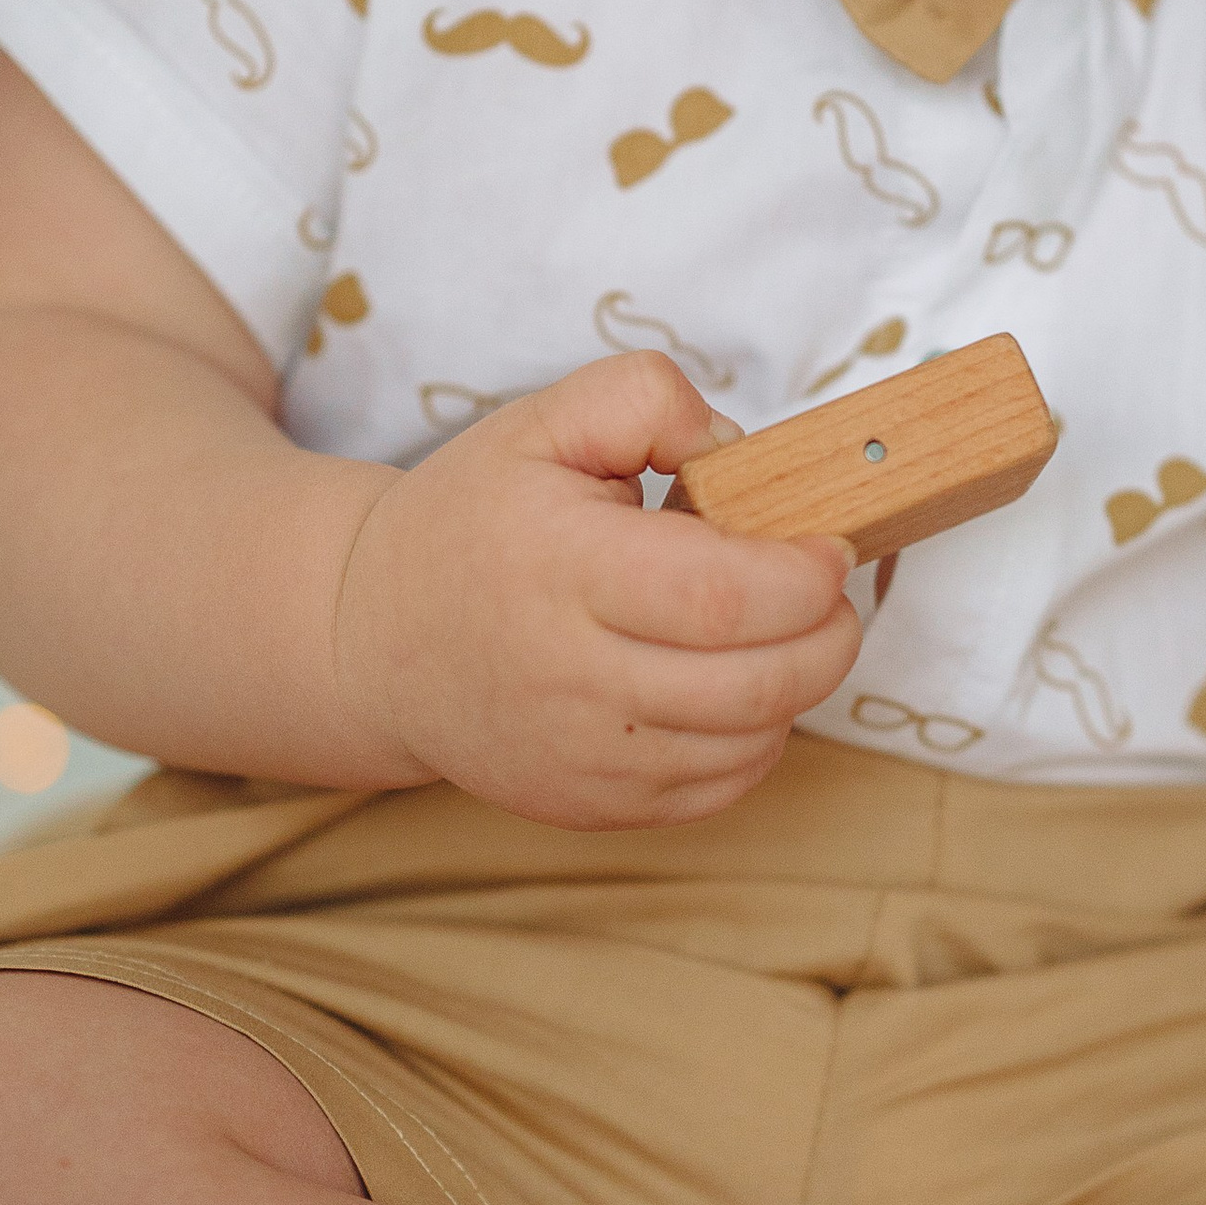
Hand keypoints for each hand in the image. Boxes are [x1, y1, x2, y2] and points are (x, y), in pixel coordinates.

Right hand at [335, 353, 860, 826]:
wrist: (374, 640)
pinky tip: (735, 687)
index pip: (721, 597)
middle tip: (831, 595)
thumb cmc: (472, 523)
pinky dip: (757, 740)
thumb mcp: (540, 423)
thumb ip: (644, 399)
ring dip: (798, 687)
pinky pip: (719, 789)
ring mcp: (582, 757)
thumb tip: (736, 448)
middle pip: (755, 683)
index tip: (827, 547)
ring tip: (778, 633)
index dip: (804, 577)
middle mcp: (569, 678)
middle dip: (828, 637)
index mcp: (561, 569)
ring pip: (748, 742)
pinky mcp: (591, 806)